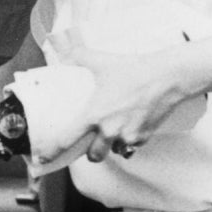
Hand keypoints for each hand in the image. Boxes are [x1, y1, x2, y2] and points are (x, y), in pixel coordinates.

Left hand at [48, 48, 197, 164]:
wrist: (167, 77)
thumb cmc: (134, 69)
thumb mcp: (102, 61)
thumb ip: (79, 57)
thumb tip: (65, 54)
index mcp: (93, 115)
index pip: (66, 140)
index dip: (53, 151)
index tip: (44, 158)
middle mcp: (108, 130)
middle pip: (93, 156)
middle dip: (91, 152)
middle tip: (92, 142)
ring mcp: (127, 136)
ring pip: (114, 152)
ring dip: (111, 147)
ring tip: (114, 133)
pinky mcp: (143, 137)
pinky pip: (131, 148)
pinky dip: (129, 142)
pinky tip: (130, 130)